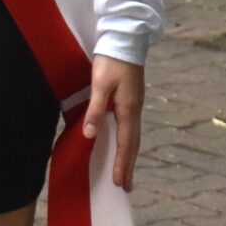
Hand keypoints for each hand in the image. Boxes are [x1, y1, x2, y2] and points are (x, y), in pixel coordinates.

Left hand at [83, 55, 145, 189]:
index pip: (125, 143)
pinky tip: (124, 145)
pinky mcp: (132, 99)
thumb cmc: (112, 60)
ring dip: (129, 155)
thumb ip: (95, 110)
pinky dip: (128, 142)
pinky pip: (131, 127)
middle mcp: (135, 109)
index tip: (120, 183)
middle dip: (129, 165)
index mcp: (129, 108)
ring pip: (133, 136)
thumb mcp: (100, 84)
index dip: (122, 164)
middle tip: (126, 186)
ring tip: (126, 172)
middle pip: (133, 143)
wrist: (126, 39)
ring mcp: (135, 104)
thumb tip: (90, 135)